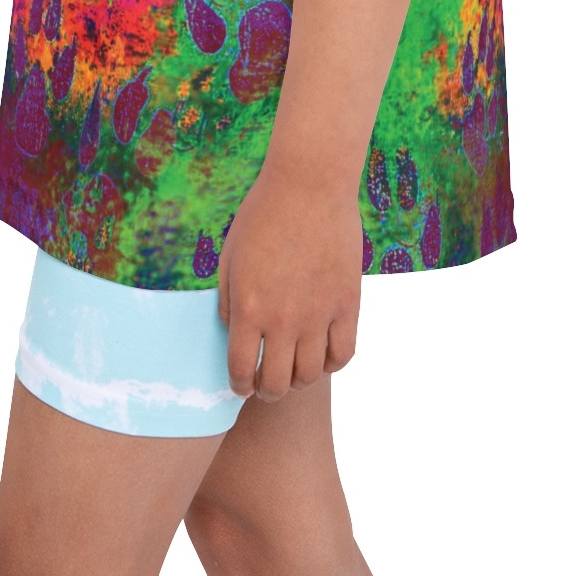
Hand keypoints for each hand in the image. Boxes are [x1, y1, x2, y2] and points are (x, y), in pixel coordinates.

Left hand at [216, 158, 362, 400]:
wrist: (309, 184)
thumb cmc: (263, 214)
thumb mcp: (230, 256)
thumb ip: (227, 300)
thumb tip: (233, 332)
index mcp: (249, 308)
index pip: (241, 370)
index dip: (239, 386)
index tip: (242, 385)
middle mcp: (283, 319)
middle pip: (277, 384)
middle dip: (267, 391)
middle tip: (267, 383)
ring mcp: (318, 314)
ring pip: (311, 375)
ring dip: (299, 379)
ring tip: (294, 367)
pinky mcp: (347, 304)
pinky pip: (343, 354)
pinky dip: (332, 363)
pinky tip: (322, 352)